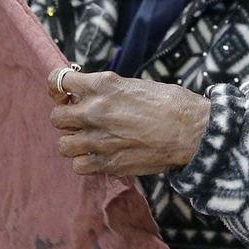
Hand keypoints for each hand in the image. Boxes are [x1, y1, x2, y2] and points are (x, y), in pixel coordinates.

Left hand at [49, 69, 211, 177]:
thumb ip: (107, 91)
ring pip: (63, 145)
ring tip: (90, 141)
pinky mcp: (108, 163)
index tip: (65, 94)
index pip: (57, 81)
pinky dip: (85, 163)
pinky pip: (78, 166)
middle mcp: (94, 111)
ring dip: (74, 143)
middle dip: (67, 119)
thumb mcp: (134, 84)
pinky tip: (99, 157)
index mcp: (102, 85)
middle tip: (81, 120)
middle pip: (56, 117)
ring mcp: (99, 140)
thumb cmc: (171, 104)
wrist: (192, 131)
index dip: (58, 88)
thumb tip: (92, 96)